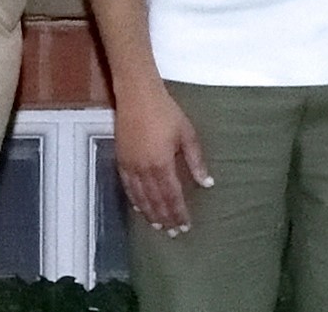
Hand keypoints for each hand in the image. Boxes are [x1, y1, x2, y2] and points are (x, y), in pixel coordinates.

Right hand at [113, 91, 211, 235]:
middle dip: (165, 217)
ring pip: (140, 197)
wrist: (137, 95)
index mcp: (162, 164)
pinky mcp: (120, 159)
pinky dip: (134, 199)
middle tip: (172, 232)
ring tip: (157, 225)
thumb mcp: (187, 134)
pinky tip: (139, 207)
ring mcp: (130, 166)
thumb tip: (207, 183)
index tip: (184, 226)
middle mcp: (144, 170)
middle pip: (155, 200)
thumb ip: (196, 161)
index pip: (172, 196)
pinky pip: (127, 186)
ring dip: (149, 212)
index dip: (178, 212)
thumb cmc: (166, 112)